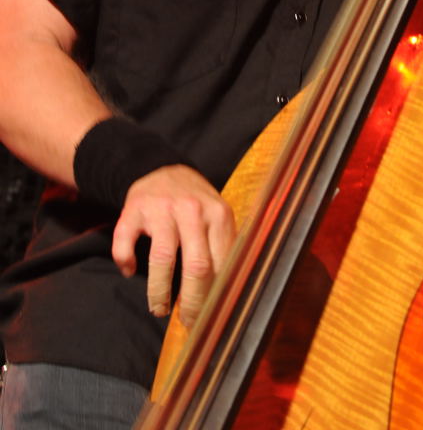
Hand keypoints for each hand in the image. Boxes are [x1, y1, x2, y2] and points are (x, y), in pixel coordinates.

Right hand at [111, 164, 235, 327]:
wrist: (160, 168)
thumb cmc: (193, 204)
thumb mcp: (216, 217)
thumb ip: (223, 247)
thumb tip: (228, 296)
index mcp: (218, 214)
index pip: (222, 265)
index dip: (215, 297)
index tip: (210, 318)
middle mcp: (192, 210)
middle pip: (197, 266)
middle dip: (192, 302)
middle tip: (186, 321)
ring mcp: (162, 208)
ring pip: (162, 259)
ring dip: (159, 292)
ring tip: (159, 308)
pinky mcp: (134, 208)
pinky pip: (126, 242)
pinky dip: (126, 262)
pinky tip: (130, 270)